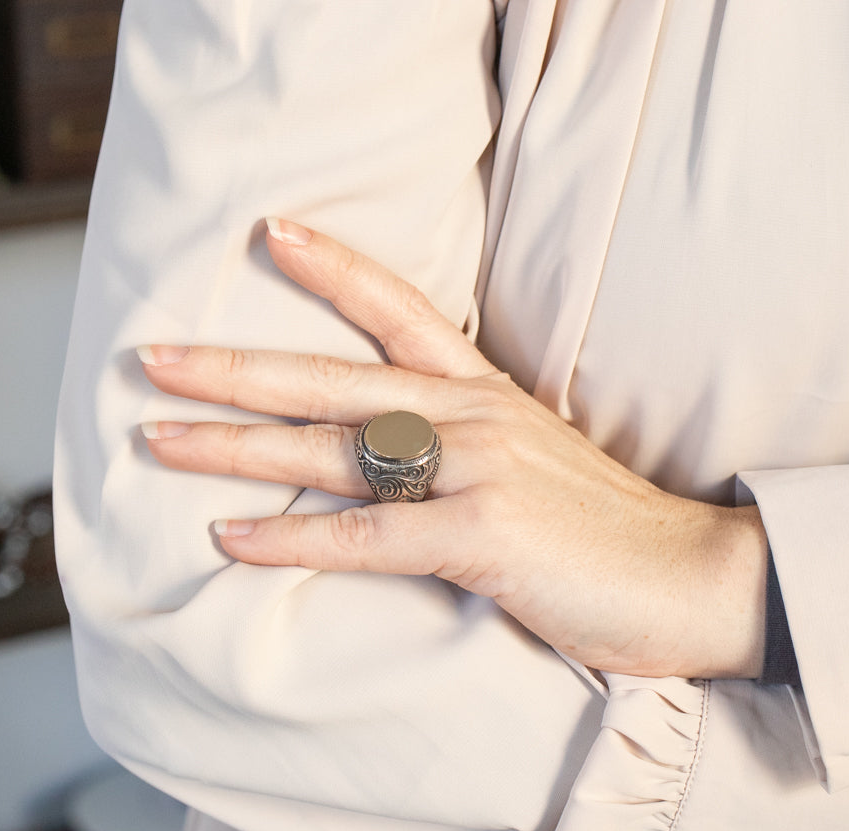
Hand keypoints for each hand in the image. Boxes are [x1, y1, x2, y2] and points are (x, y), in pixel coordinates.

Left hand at [138, 219, 767, 678]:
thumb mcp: (537, 462)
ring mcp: (479, 474)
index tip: (272, 235)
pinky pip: (366, 535)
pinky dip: (292, 538)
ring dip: (238, 446)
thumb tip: (394, 453)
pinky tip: (231, 539)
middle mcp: (476, 420)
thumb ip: (468, 446)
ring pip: (335, 451)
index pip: (405, 311)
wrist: (692, 577)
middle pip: (337, 380)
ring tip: (160, 439)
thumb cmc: (610, 531)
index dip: (337, 270)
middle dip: (238, 369)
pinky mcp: (482, 539)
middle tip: (156, 360)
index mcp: (490, 396)